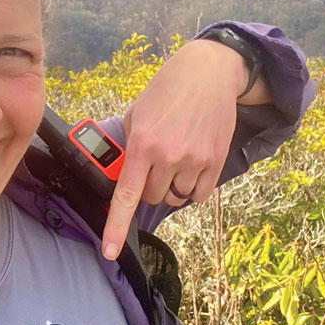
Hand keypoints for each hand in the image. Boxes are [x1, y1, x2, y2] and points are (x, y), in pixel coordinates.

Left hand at [101, 39, 249, 258]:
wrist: (208, 73)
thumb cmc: (167, 91)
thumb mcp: (138, 114)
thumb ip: (131, 147)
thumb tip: (125, 176)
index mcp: (142, 144)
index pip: (127, 196)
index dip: (116, 227)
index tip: (109, 251)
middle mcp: (168, 156)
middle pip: (152, 198)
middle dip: (150, 187)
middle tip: (156, 163)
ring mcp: (194, 160)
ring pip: (175, 197)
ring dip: (172, 186)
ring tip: (176, 158)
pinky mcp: (215, 161)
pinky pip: (198, 194)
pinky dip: (192, 188)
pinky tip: (192, 166)